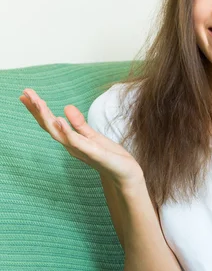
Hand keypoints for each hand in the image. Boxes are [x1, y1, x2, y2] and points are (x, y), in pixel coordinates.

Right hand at [19, 88, 144, 189]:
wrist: (126, 176)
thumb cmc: (110, 158)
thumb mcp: (93, 136)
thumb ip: (79, 124)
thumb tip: (66, 106)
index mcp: (72, 141)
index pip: (51, 123)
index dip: (38, 110)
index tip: (25, 93)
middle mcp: (73, 146)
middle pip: (50, 127)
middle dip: (37, 111)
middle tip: (25, 94)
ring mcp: (82, 151)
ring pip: (60, 134)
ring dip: (48, 118)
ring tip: (38, 103)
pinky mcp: (95, 154)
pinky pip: (78, 142)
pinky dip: (67, 132)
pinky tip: (59, 120)